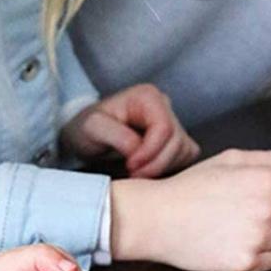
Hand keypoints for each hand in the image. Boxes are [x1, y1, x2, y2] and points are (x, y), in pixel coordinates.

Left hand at [62, 84, 199, 177]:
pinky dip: (169, 167)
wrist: (85, 135)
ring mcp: (172, 122)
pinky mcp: (175, 139)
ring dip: (162, 167)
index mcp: (147, 97)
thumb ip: (116, 135)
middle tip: (132, 174)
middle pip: (177, 141)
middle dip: (155, 163)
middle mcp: (164, 105)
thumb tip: (138, 149)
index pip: (164, 127)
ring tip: (136, 172)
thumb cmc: (86, 128)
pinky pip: (185, 156)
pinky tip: (147, 169)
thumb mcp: (93, 128)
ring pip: (183, 150)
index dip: (150, 151)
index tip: (131, 165)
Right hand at [111, 149, 270, 270]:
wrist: (153, 219)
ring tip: (248, 227)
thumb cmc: (185, 189)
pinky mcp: (246, 262)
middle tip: (261, 213)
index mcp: (264, 179)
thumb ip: (264, 159)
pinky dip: (264, 254)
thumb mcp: (224, 159)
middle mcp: (266, 208)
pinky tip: (240, 242)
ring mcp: (257, 237)